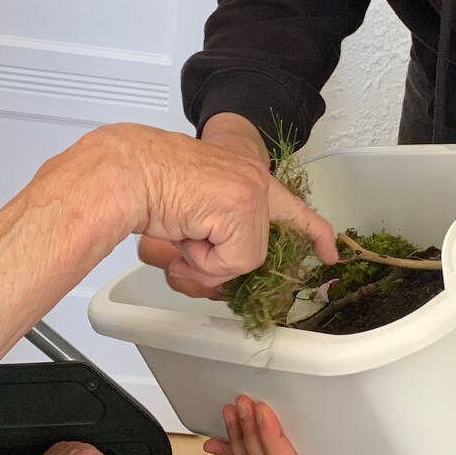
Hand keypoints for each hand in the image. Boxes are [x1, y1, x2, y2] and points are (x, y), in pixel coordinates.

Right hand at [121, 116, 335, 294]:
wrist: (126, 170)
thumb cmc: (144, 187)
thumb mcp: (190, 220)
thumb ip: (214, 246)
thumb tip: (220, 284)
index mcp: (242, 177)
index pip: (289, 208)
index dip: (313, 233)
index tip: (330, 254)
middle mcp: (254, 181)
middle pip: (254, 253)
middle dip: (215, 264)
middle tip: (185, 241)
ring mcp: (252, 193)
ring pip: (244, 261)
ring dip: (204, 260)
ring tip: (181, 230)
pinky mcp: (243, 207)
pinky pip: (233, 262)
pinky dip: (203, 260)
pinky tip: (185, 230)